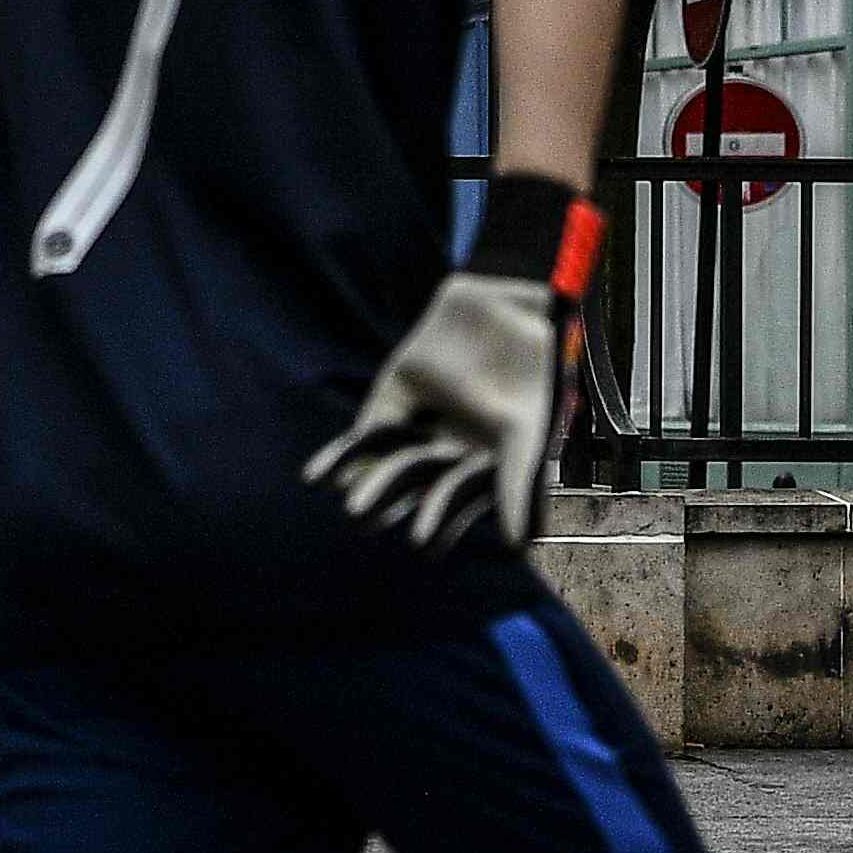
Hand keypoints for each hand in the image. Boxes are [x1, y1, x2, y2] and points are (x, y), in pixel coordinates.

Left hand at [307, 273, 573, 557]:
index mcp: (487, 465)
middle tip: (367, 520)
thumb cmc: (535, 371)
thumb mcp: (528, 427)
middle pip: (418, 485)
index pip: (457, 501)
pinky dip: (341, 457)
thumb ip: (519, 481)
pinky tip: (318, 478)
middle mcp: (452, 453)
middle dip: (394, 501)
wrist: (511, 305)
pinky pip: (363, 437)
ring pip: (390, 465)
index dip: (441, 520)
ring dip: (369, 484)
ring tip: (351, 506)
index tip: (423, 543)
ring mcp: (421, 428)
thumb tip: (521, 547)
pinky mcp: (392, 402)